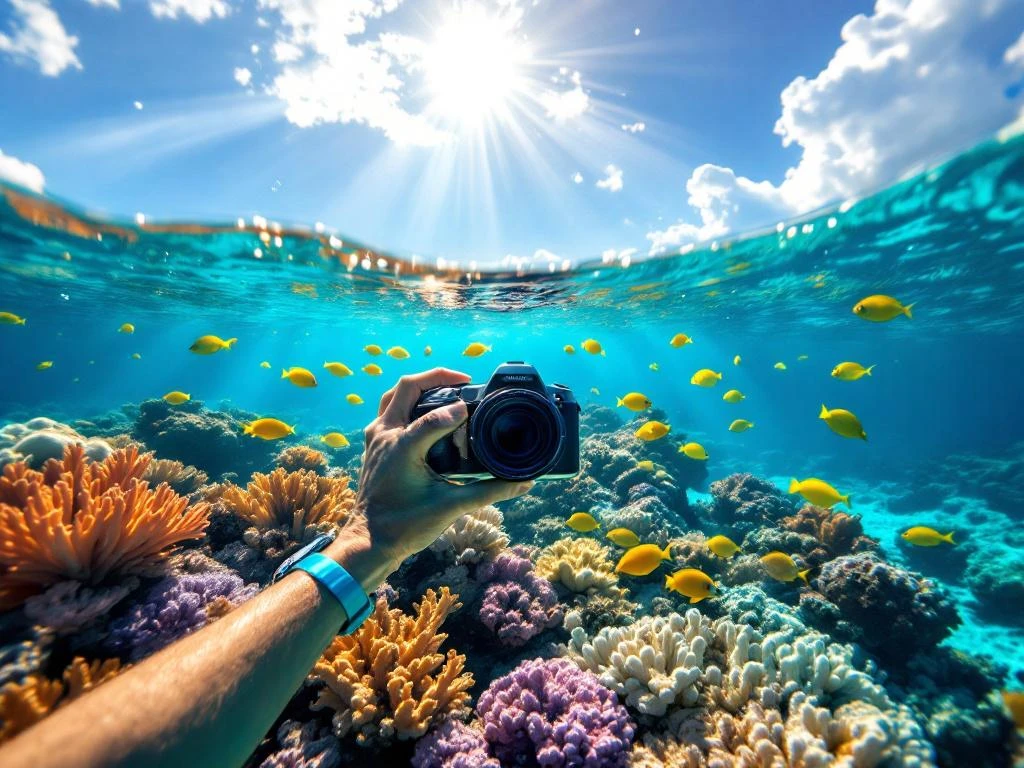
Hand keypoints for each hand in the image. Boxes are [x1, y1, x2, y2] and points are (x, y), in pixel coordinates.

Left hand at [327, 368, 532, 590]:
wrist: (370, 541)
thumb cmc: (406, 526)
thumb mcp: (451, 507)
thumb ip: (489, 492)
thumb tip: (523, 483)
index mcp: (401, 448)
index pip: (434, 417)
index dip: (459, 410)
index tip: (477, 408)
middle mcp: (384, 435)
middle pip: (407, 387)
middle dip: (436, 377)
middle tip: (464, 380)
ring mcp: (375, 438)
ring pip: (394, 395)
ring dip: (419, 387)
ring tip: (447, 388)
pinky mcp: (374, 444)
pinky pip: (388, 411)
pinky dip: (408, 404)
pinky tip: (427, 413)